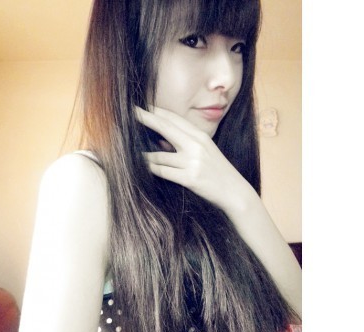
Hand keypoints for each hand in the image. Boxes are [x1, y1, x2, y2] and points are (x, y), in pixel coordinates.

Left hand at [135, 105, 254, 211]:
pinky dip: (149, 169)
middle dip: (145, 118)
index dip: (155, 111)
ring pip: (158, 155)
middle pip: (165, 127)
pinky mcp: (190, 179)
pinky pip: (162, 172)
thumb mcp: (205, 153)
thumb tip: (159, 142)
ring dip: (141, 154)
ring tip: (127, 150)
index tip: (140, 106)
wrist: (235, 193)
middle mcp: (196, 145)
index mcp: (200, 136)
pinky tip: (139, 168)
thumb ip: (185, 144)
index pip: (174, 118)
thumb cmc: (218, 172)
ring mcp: (193, 162)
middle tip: (128, 112)